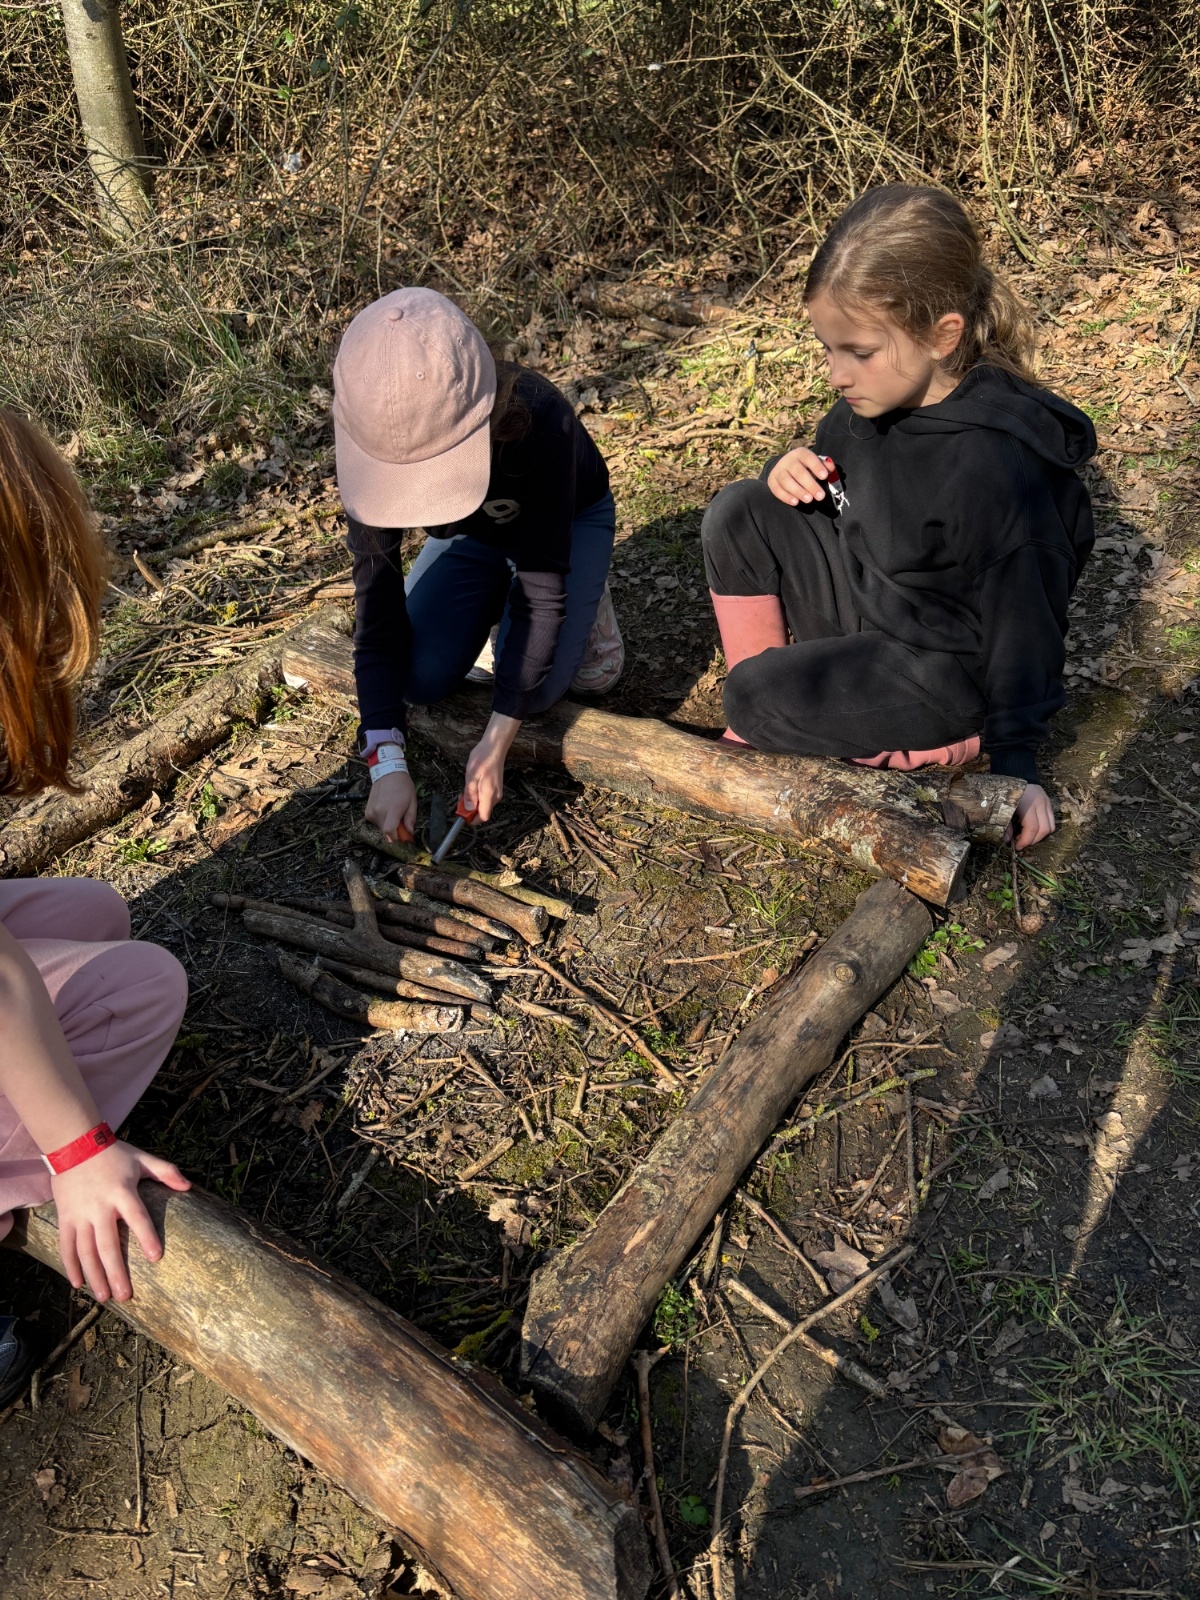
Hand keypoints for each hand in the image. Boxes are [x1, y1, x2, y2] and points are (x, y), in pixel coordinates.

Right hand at [52, 1142, 190, 1302]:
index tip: (156, 1258)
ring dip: (94, 1275)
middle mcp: (99, 1207)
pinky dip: (70, 1265)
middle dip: (116, 1272)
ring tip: (104, 1297)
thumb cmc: (113, 1155)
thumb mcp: (142, 1158)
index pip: (137, 1217)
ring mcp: (80, 1215)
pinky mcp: (65, 1218)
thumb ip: (166, 1171)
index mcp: (122, 1192)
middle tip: (125, 1296)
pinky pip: (66, 1245)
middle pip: (108, 1244)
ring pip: (85, 1250)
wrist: (73, 1145)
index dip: (146, 1237)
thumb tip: (189, 1186)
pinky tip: (78, 1284)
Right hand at [364, 768, 416, 841]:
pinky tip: (386, 810)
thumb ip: (411, 818)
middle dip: (394, 832)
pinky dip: (381, 820)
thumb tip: (410, 833)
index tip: (403, 837)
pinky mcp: (367, 811)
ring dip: (388, 825)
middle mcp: (379, 812)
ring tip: (393, 813)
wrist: (388, 773)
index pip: (389, 831)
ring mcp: (371, 812)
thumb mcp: (412, 801)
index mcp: (392, 810)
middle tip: (401, 824)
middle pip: (385, 832)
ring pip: (380, 827)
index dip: (396, 838)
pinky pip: (375, 822)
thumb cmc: (403, 786)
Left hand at [462, 712, 521, 821]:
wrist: (494, 747)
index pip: (483, 817)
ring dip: (473, 802)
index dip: (472, 819)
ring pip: (484, 805)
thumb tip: (467, 809)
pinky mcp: (495, 788)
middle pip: (483, 812)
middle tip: (460, 798)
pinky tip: (472, 787)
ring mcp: (496, 792)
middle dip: (470, 809)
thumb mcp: (471, 776)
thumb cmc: (482, 759)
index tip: (462, 814)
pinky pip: (486, 798)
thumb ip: (469, 794)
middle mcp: (495, 796)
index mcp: (489, 795)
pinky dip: (477, 796)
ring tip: (465, 790)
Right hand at [767, 447, 830, 506]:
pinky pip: (777, 490)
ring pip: (786, 481)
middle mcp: (788, 460)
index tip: (824, 476)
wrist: (784, 468)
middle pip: (798, 472)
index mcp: (800, 454)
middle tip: (820, 496)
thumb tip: (830, 468)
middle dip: (810, 485)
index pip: (808, 458)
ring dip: (798, 491)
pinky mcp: (771, 481)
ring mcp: (778, 470)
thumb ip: (824, 466)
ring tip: (809, 500)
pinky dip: (786, 497)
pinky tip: (795, 502)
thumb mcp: (814, 463)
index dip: (816, 467)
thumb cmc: (805, 467)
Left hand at [1005, 783, 1054, 849]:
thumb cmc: (1006, 790)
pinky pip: (1052, 820)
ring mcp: (1047, 802)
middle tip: (1022, 843)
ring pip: (1051, 826)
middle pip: (1044, 829)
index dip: (1025, 840)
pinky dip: (1044, 827)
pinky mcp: (1049, 802)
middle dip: (1033, 840)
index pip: (1032, 828)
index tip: (1017, 847)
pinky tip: (1033, 828)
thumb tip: (1007, 840)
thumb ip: (1005, 824)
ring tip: (1028, 837)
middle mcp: (1040, 804)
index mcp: (1027, 804)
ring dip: (1041, 835)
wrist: (1016, 772)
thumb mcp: (1003, 808)